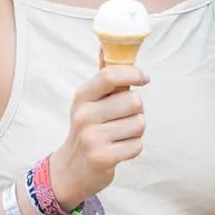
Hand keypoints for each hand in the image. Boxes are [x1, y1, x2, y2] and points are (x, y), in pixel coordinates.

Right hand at [47, 58, 147, 203]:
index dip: (133, 73)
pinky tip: (119, 149)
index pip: (110, 75)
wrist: (71, 169)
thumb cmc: (88, 129)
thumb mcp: (89, 102)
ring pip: (139, 124)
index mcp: (82, 96)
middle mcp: (85, 115)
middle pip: (134, 101)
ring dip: (136, 131)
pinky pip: (137, 145)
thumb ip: (104, 77)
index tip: (144, 78)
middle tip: (123, 119)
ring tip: (120, 135)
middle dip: (136, 111)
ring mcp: (92, 137)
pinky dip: (133, 148)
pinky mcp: (103, 158)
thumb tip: (106, 45)